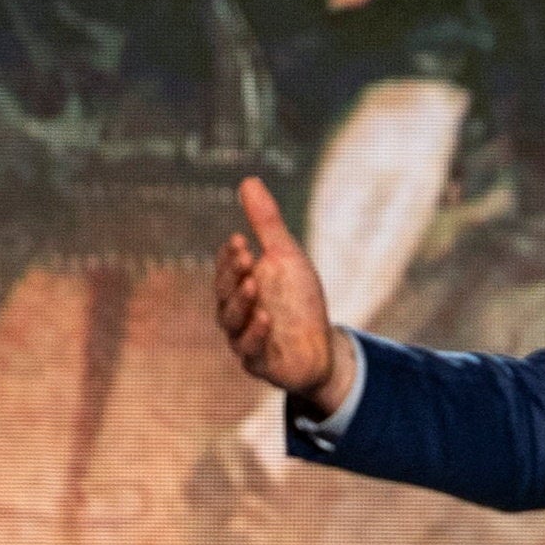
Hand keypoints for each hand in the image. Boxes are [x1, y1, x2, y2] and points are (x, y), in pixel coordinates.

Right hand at [215, 174, 354, 410]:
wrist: (320, 347)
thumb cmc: (298, 301)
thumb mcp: (287, 257)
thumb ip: (266, 223)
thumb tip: (248, 180)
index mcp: (239, 286)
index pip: (226, 268)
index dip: (231, 256)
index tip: (241, 239)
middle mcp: (235, 313)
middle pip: (224, 293)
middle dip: (232, 275)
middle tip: (245, 256)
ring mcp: (244, 339)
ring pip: (232, 322)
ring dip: (241, 302)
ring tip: (254, 283)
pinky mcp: (259, 363)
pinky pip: (250, 350)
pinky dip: (255, 334)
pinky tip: (265, 317)